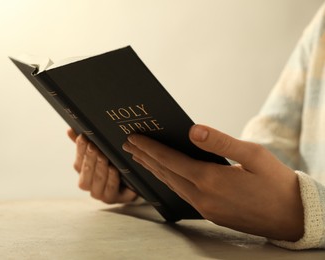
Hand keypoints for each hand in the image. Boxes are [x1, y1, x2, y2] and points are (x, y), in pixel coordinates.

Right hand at [67, 129, 137, 203]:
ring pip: (97, 181)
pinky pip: (111, 190)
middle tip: (93, 146)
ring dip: (99, 168)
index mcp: (82, 172)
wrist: (130, 184)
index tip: (83, 137)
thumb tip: (70, 130)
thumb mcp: (100, 153)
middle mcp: (88, 184)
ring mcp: (100, 193)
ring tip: (104, 156)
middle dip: (90, 158)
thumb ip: (86, 144)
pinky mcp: (113, 198)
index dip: (80, 149)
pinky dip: (112, 179)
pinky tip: (114, 170)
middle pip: (86, 172)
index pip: (78, 160)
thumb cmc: (111, 165)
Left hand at [122, 124, 303, 240]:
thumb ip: (220, 142)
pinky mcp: (210, 213)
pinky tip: (164, 174)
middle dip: (145, 157)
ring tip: (140, 157)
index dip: (150, 148)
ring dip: (154, 170)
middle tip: (128, 145)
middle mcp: (202, 197)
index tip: (133, 138)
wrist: (292, 217)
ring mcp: (204, 208)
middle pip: (165, 173)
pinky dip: (168, 181)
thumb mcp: (254, 154)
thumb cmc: (276, 182)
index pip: (170, 160)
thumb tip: (192, 130)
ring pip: (172, 185)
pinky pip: (181, 194)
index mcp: (211, 180)